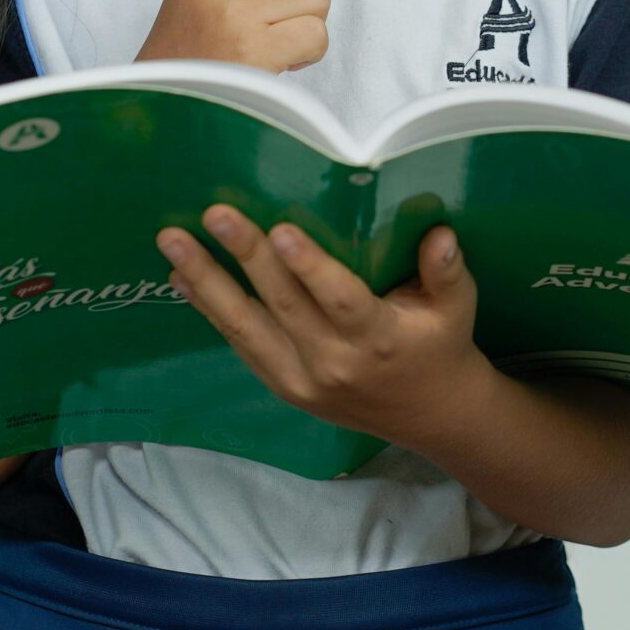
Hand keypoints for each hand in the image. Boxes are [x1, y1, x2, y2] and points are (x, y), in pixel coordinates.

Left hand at [154, 205, 495, 451]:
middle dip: (245, 256)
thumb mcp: (457, 307)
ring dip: (206, 281)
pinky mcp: (283, 387)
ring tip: (173, 242)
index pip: (340, 301)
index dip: (310, 267)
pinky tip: (181, 277)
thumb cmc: (440, 344)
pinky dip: (209, 309)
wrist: (429, 416)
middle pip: (283, 306)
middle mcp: (335, 363)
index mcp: (379, 338)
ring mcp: (302, 380)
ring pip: (247, 327)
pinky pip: (241, 344)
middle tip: (215, 213)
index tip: (280, 230)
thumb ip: (446, 270)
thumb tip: (439, 232)